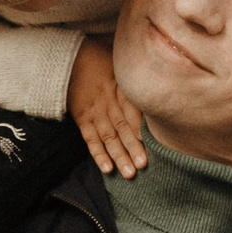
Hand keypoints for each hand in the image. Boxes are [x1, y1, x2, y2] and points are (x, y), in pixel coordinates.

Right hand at [68, 37, 147, 179]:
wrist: (70, 59)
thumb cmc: (101, 61)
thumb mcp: (121, 66)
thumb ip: (137, 83)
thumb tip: (162, 93)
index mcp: (119, 87)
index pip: (131, 109)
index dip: (139, 127)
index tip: (151, 142)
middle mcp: (107, 101)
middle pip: (121, 127)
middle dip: (132, 147)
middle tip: (143, 164)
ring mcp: (94, 112)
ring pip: (108, 136)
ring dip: (118, 156)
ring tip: (129, 173)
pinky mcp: (83, 119)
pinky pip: (90, 139)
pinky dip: (98, 154)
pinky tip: (107, 168)